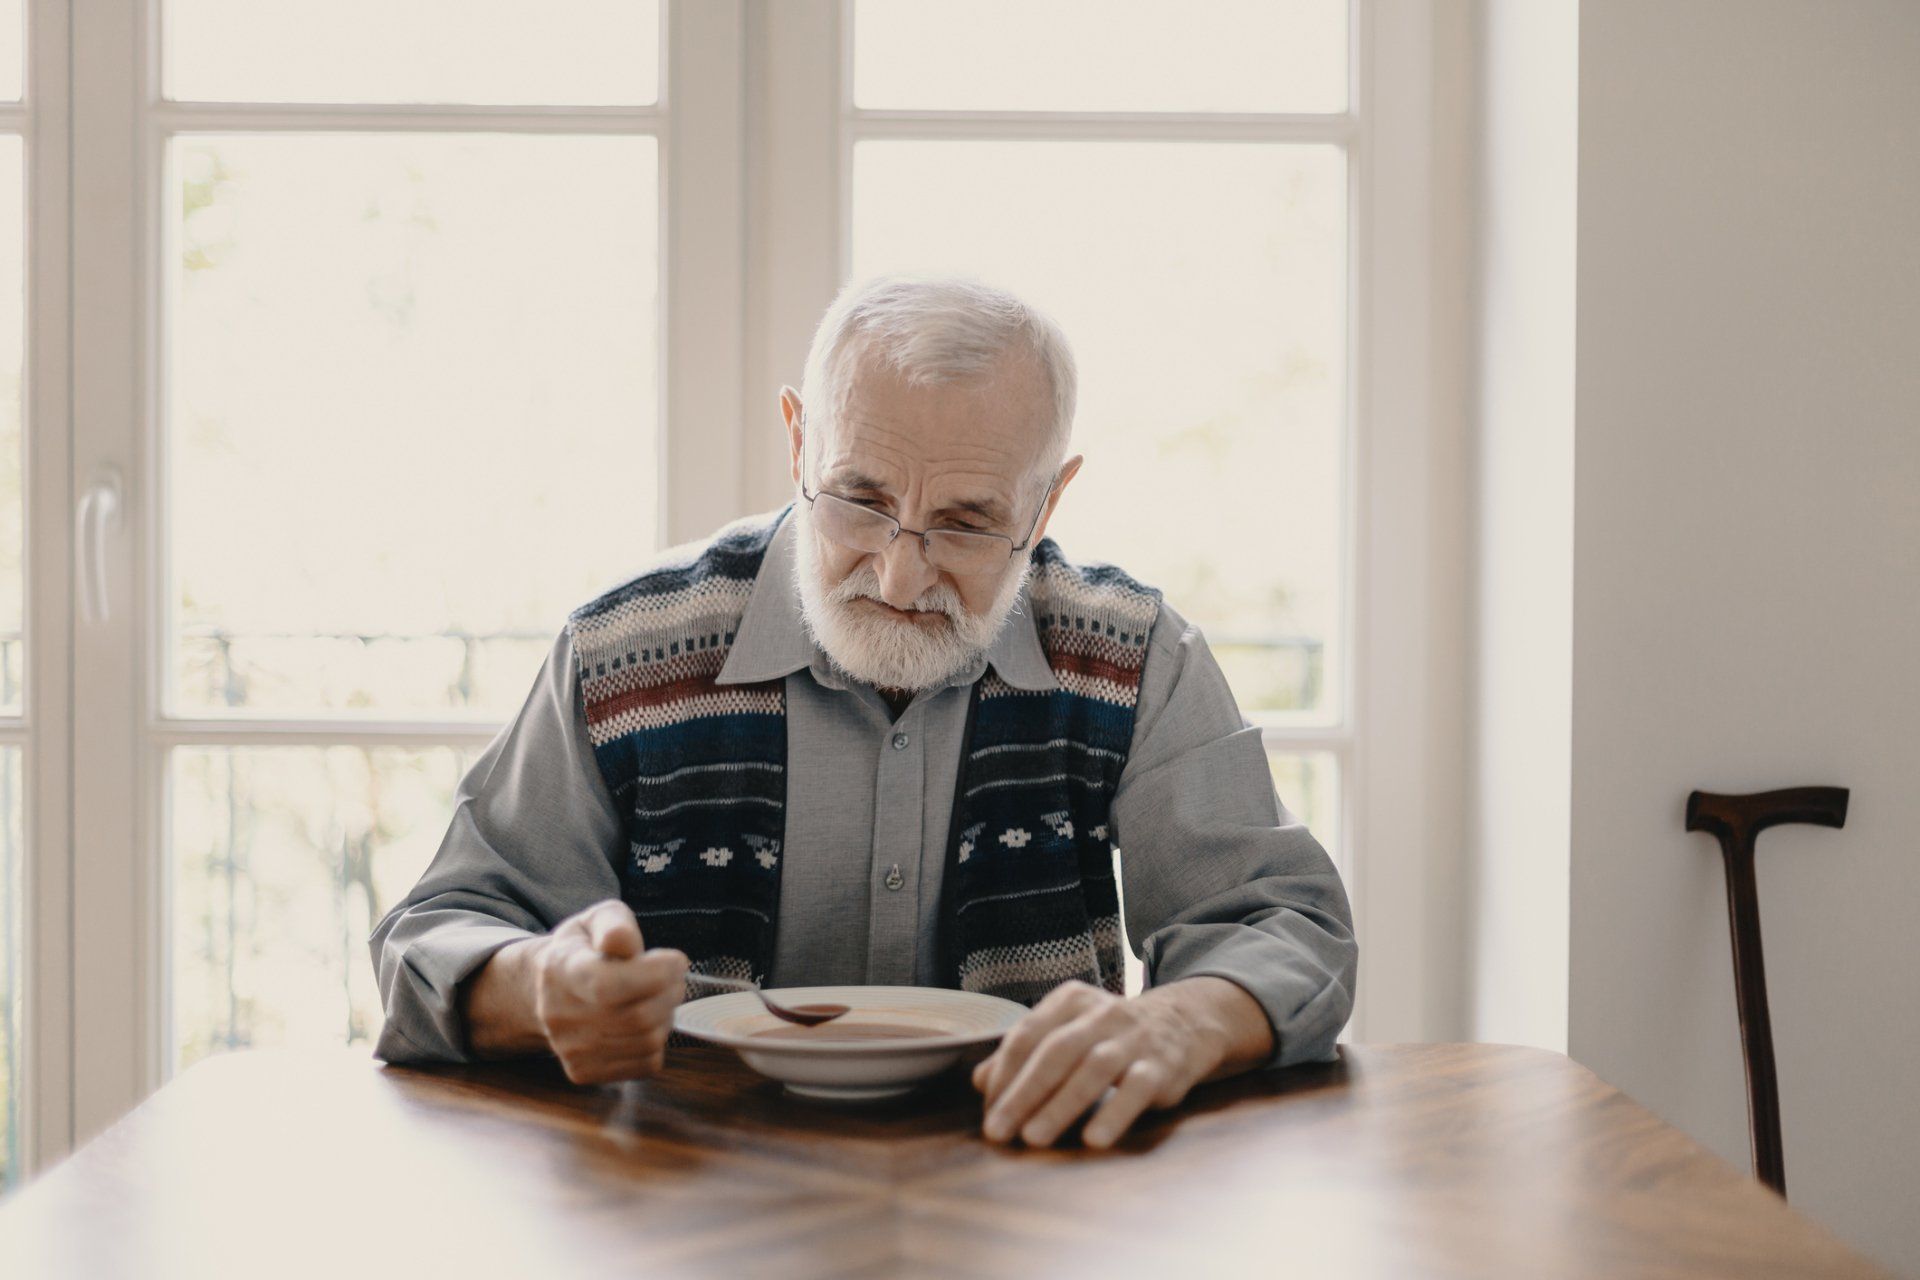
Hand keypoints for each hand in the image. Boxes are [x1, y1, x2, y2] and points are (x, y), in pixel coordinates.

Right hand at [531, 899, 689, 1084]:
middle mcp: (559, 1015)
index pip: (609, 985)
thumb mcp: (597, 920)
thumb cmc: (584, 950)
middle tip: (674, 977)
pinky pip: (645, 1064)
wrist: (549, 990)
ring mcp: (570, 1049)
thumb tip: (624, 941)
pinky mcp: (585, 1072)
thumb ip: (614, 925)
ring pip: (646, 1041)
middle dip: (670, 992)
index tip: (676, 960)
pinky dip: (658, 1042)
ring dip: (667, 1015)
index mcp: (561, 970)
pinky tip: (646, 1022)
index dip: (655, 975)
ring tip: (659, 996)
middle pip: (637, 1017)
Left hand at [969, 979, 1231, 1149]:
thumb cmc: (1112, 1034)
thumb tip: (980, 1082)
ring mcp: (1134, 1038)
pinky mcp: (1162, 1065)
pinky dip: (1115, 1114)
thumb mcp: (1069, 1031)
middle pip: (1055, 1052)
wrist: (1185, 1021)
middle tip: (998, 1131)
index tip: (988, 1112)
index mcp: (1070, 1001)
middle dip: (1023, 1093)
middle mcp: (1101, 1014)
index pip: (1028, 1035)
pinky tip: (1094, 1139)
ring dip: (1061, 1105)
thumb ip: (1026, 1054)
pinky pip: (1137, 1088)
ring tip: (1034, 1138)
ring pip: (1093, 1069)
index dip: (1004, 1075)